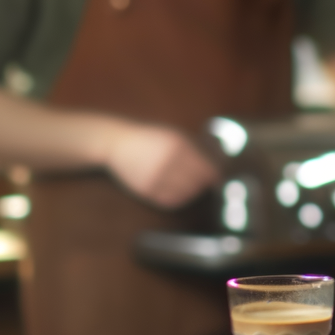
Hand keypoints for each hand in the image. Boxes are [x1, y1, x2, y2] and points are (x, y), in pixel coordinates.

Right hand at [103, 122, 220, 209]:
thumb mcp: (173, 134)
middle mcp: (169, 161)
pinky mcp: (146, 189)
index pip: (206, 168)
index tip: (217, 179)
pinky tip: (178, 191)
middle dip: (203, 184)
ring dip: (192, 192)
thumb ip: (193, 148)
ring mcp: (156, 177)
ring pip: (185, 193)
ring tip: (190, 186)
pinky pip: (170, 200)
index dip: (215, 176)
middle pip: (198, 182)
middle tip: (205, 184)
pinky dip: (178, 198)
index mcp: (179, 145)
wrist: (117, 143)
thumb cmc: (149, 137)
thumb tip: (215, 163)